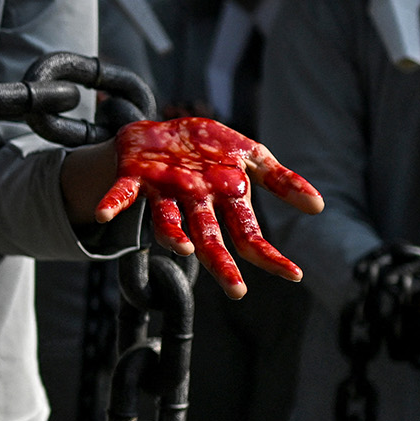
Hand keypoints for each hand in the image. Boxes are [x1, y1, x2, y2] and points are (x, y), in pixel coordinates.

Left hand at [95, 117, 323, 298]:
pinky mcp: (135, 177)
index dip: (267, 255)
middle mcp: (194, 203)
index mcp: (223, 200)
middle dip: (221, 263)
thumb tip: (318, 207)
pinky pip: (122, 193)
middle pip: (208, 238)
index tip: (292, 274)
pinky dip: (112, 204)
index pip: (248, 235)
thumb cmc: (209, 150)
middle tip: (236, 289)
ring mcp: (164, 192)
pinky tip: (101, 216)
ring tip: (182, 248)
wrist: (161, 131)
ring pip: (167, 220)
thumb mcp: (250, 156)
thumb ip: (280, 180)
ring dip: (172, 234)